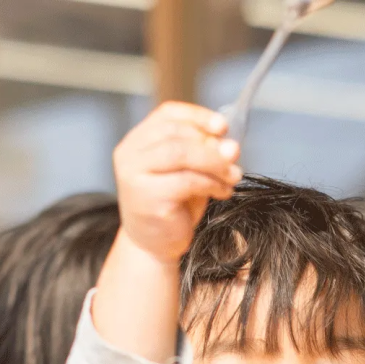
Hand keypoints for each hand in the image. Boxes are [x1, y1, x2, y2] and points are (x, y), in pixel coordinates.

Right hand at [113, 102, 241, 263]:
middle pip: (176, 133)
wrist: (153, 247)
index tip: (222, 125)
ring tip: (233, 176)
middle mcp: (130, 154)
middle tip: (234, 158)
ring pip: (180, 154)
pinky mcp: (147, 198)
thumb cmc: (172, 207)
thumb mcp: (190, 173)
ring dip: (214, 163)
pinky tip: (223, 192)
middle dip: (211, 145)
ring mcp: (135, 176)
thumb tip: (231, 145)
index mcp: (137, 141)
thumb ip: (206, 156)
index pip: (167, 114)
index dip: (197, 116)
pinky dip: (211, 184)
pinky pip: (186, 181)